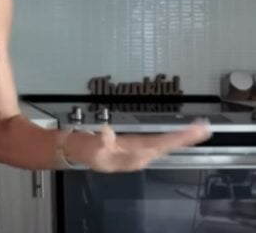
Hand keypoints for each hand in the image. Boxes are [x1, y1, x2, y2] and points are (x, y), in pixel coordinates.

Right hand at [69, 120, 211, 171]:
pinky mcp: (136, 147)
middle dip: (186, 137)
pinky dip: (171, 138)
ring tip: (197, 130)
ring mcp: (139, 152)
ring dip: (181, 138)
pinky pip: (159, 143)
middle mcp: (139, 155)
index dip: (176, 137)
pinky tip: (179, 136)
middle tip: (205, 128)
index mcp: (131, 155)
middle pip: (167, 145)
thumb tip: (107, 132)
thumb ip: (98, 141)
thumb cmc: (84, 150)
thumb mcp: (89, 147)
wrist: (78, 153)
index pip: (159, 144)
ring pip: (165, 145)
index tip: (193, 131)